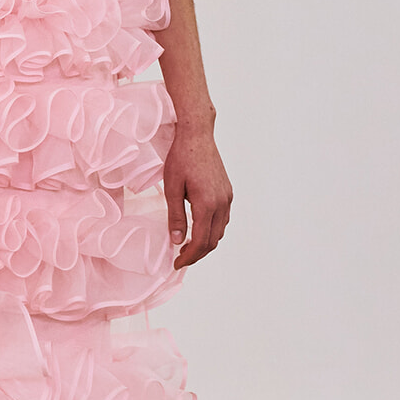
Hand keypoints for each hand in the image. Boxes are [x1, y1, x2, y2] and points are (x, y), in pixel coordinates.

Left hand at [164, 126, 231, 268]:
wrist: (197, 135)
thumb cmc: (180, 158)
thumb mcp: (171, 188)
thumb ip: (176, 217)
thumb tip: (177, 241)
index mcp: (206, 204)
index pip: (201, 242)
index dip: (189, 257)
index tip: (177, 263)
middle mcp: (221, 203)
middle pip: (213, 240)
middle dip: (197, 254)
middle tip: (180, 258)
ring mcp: (227, 197)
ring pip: (220, 231)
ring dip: (206, 242)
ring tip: (188, 246)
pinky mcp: (228, 191)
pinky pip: (223, 219)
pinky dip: (212, 230)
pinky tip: (199, 229)